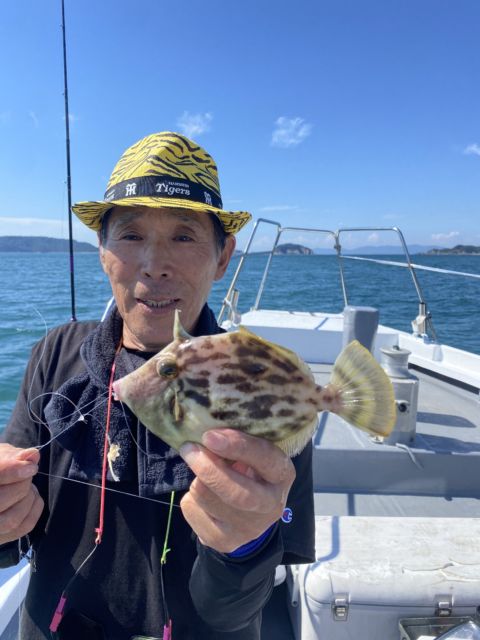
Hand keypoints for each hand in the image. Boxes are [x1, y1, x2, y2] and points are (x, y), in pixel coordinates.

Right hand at [0, 444, 43, 544]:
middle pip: (0, 500)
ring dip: (28, 499)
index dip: (12, 471)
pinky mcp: (0, 538)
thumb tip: (32, 456)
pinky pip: (23, 528)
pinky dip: (35, 510)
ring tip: (28, 486)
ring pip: (12, 520)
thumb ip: (12, 456)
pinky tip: (32, 497)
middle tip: (27, 473)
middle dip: (22, 484)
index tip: (31, 466)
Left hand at [179, 429, 294, 553]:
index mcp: (282, 474)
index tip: (209, 436)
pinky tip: (203, 496)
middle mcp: (271, 506)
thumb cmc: (249, 468)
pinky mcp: (224, 542)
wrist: (250, 514)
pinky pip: (192, 511)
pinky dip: (191, 498)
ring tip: (200, 472)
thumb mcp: (253, 452)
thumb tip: (208, 434)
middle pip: (236, 492)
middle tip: (188, 449)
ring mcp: (248, 529)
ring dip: (196, 479)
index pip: (265, 459)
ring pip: (207, 498)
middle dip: (208, 468)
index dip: (237, 446)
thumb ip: (237, 442)